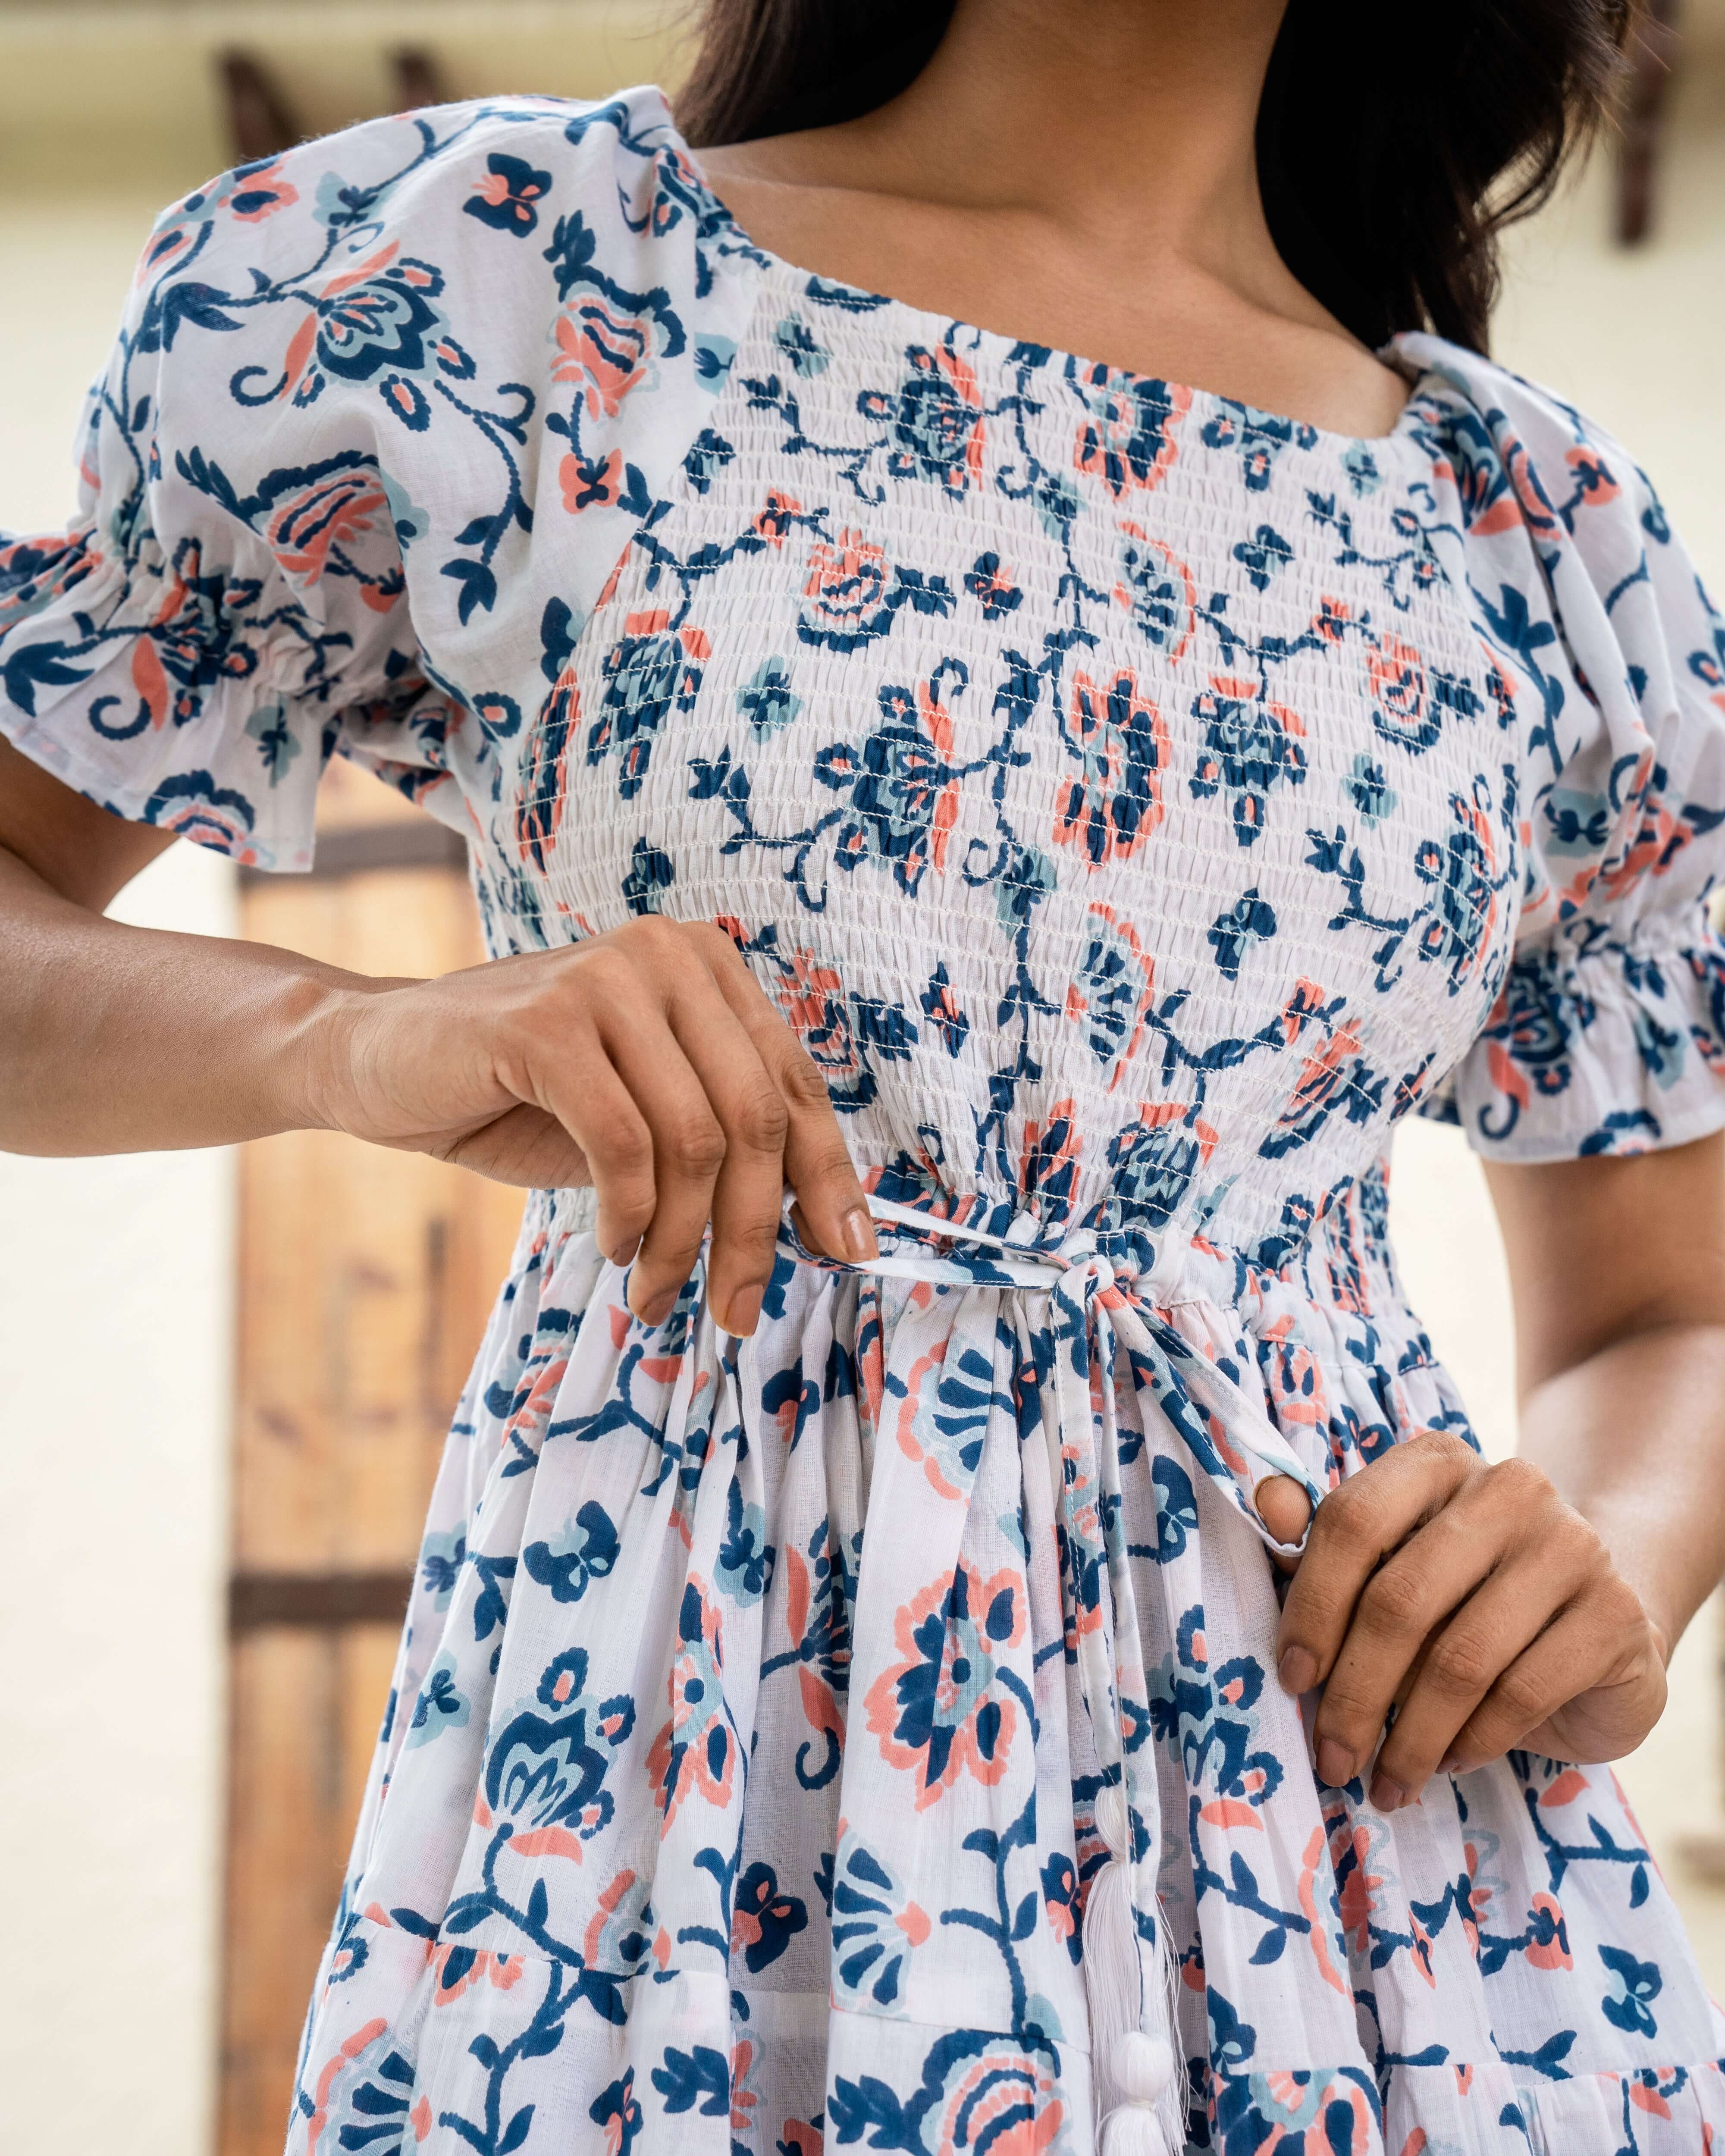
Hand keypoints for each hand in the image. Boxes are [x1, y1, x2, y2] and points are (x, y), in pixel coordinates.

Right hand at [314, 914, 876, 1334]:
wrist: (376, 1058)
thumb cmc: (519, 1095)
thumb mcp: (641, 1114)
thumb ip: (720, 1143)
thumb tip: (817, 1224)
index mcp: (707, 968)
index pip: (795, 1085)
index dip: (829, 1178)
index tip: (847, 1255)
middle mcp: (669, 956)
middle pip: (757, 1118)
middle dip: (755, 1232)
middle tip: (737, 1309)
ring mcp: (607, 980)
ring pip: (696, 1141)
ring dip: (682, 1240)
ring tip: (653, 1290)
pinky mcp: (545, 1022)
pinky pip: (624, 1145)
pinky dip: (628, 1216)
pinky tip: (612, 1245)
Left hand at [1266, 1433, 1668, 1808]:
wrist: (1595, 1623)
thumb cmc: (1464, 1596)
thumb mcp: (1391, 1564)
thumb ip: (1320, 1540)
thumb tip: (1267, 1503)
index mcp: (1436, 1461)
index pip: (1353, 1523)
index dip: (1311, 1606)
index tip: (1291, 1679)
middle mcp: (1508, 1487)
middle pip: (1400, 1599)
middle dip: (1353, 1695)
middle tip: (1331, 1759)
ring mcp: (1572, 1546)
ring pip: (1460, 1659)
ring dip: (1409, 1738)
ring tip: (1384, 1784)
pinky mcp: (1614, 1614)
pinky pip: (1521, 1694)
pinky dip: (1471, 1743)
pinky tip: (1446, 1764)